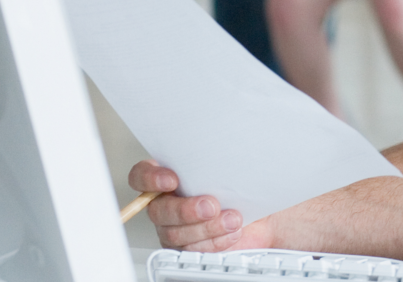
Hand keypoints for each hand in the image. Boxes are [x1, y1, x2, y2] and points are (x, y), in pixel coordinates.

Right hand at [128, 160, 272, 251]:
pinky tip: (231, 233)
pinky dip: (214, 242)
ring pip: (175, 234)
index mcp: (171, 176)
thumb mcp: (236, 169)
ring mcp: (175, 228)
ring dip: (206, 228)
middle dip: (185, 210)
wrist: (260, 217)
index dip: (150, 178)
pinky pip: (192, 251)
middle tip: (211, 206)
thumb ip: (223, 161)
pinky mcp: (189, 249)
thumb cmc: (243, 190)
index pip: (142, 175)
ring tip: (232, 219)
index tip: (173, 180)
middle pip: (158, 210)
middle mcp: (167, 203)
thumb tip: (230, 151)